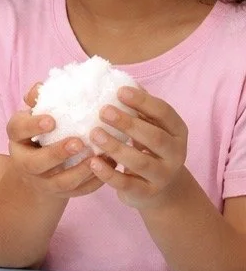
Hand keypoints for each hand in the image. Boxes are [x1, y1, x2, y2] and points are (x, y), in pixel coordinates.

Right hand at [6, 84, 104, 200]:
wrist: (41, 169)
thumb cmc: (43, 132)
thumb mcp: (36, 115)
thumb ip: (39, 100)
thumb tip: (40, 87)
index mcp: (18, 138)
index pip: (18, 130)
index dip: (33, 126)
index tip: (52, 120)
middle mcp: (25, 163)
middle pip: (35, 163)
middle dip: (56, 153)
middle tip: (78, 142)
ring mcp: (43, 182)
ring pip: (60, 182)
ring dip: (79, 171)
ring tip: (97, 157)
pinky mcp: (62, 194)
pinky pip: (78, 192)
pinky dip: (94, 181)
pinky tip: (108, 166)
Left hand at [87, 87, 188, 208]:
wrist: (160, 189)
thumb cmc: (148, 147)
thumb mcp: (149, 126)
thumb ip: (138, 107)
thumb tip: (115, 77)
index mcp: (177, 131)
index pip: (164, 113)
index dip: (143, 101)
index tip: (120, 91)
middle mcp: (175, 153)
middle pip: (154, 137)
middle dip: (129, 123)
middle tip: (103, 111)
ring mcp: (162, 175)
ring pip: (140, 161)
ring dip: (115, 147)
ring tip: (94, 134)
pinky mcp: (146, 193)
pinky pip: (126, 183)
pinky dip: (108, 173)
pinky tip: (92, 162)